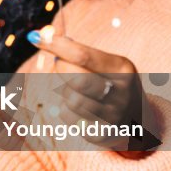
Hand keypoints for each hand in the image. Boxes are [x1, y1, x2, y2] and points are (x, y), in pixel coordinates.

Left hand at [28, 30, 144, 149]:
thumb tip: (47, 36)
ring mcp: (114, 115)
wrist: (136, 120)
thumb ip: (80, 52)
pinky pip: (68, 116)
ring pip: (71, 100)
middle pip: (76, 79)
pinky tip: (77, 108)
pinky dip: (66, 109)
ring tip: (75, 90)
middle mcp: (122, 92)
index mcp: (123, 68)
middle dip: (61, 68)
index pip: (83, 55)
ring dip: (65, 92)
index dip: (56, 46)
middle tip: (61, 64)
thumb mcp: (106, 64)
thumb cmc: (111, 83)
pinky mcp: (102, 134)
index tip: (35, 38)